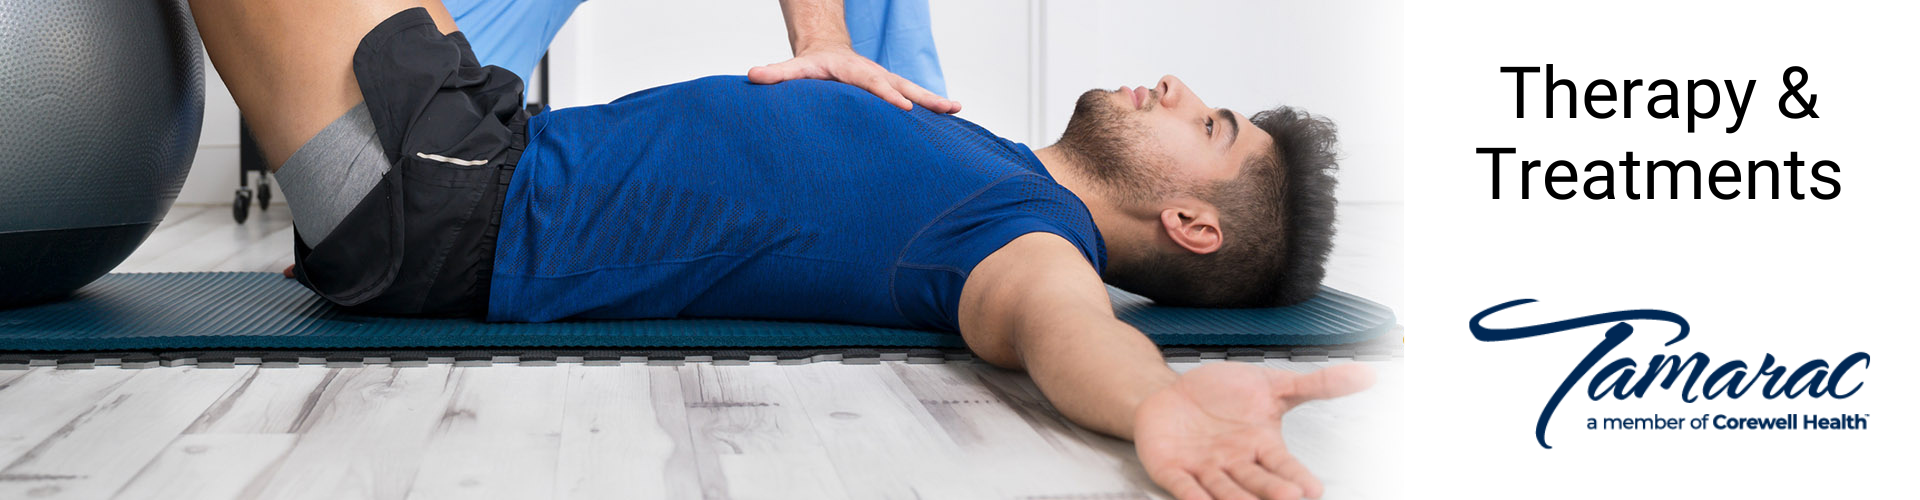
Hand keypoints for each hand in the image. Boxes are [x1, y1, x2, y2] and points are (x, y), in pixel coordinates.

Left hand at [748, 45, 960, 112]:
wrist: (828, 51)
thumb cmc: (812, 66)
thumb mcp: (794, 68)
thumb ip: (776, 74)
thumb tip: (752, 76)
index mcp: (855, 72)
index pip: (873, 83)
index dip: (887, 94)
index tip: (903, 107)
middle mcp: (876, 75)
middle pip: (903, 85)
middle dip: (924, 97)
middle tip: (948, 107)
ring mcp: (887, 82)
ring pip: (914, 91)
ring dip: (935, 101)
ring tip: (957, 109)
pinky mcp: (893, 90)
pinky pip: (915, 98)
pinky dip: (933, 106)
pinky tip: (953, 116)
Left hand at [1133, 362, 1374, 499]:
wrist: (1172, 392)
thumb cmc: (1222, 395)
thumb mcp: (1272, 385)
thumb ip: (1317, 385)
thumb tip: (1366, 375)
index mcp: (1262, 447)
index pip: (1284, 465)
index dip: (1298, 477)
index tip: (1313, 488)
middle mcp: (1236, 463)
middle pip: (1257, 482)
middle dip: (1273, 490)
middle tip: (1289, 496)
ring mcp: (1204, 469)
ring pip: (1224, 490)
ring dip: (1236, 499)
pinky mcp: (1173, 470)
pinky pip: (1184, 487)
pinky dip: (1192, 495)